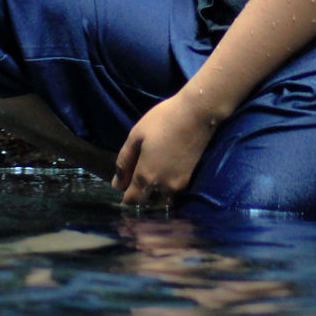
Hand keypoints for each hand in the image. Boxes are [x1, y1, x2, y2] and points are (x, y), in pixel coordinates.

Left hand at [112, 92, 217, 206]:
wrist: (198, 113)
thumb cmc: (163, 120)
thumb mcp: (136, 135)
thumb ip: (124, 161)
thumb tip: (117, 185)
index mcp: (146, 175)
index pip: (132, 200)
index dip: (125, 197)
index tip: (124, 187)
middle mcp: (163, 186)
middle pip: (147, 202)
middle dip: (140, 195)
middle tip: (136, 178)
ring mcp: (179, 184)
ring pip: (162, 198)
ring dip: (155, 193)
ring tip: (153, 174)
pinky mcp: (191, 178)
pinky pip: (174, 191)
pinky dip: (167, 186)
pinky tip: (166, 169)